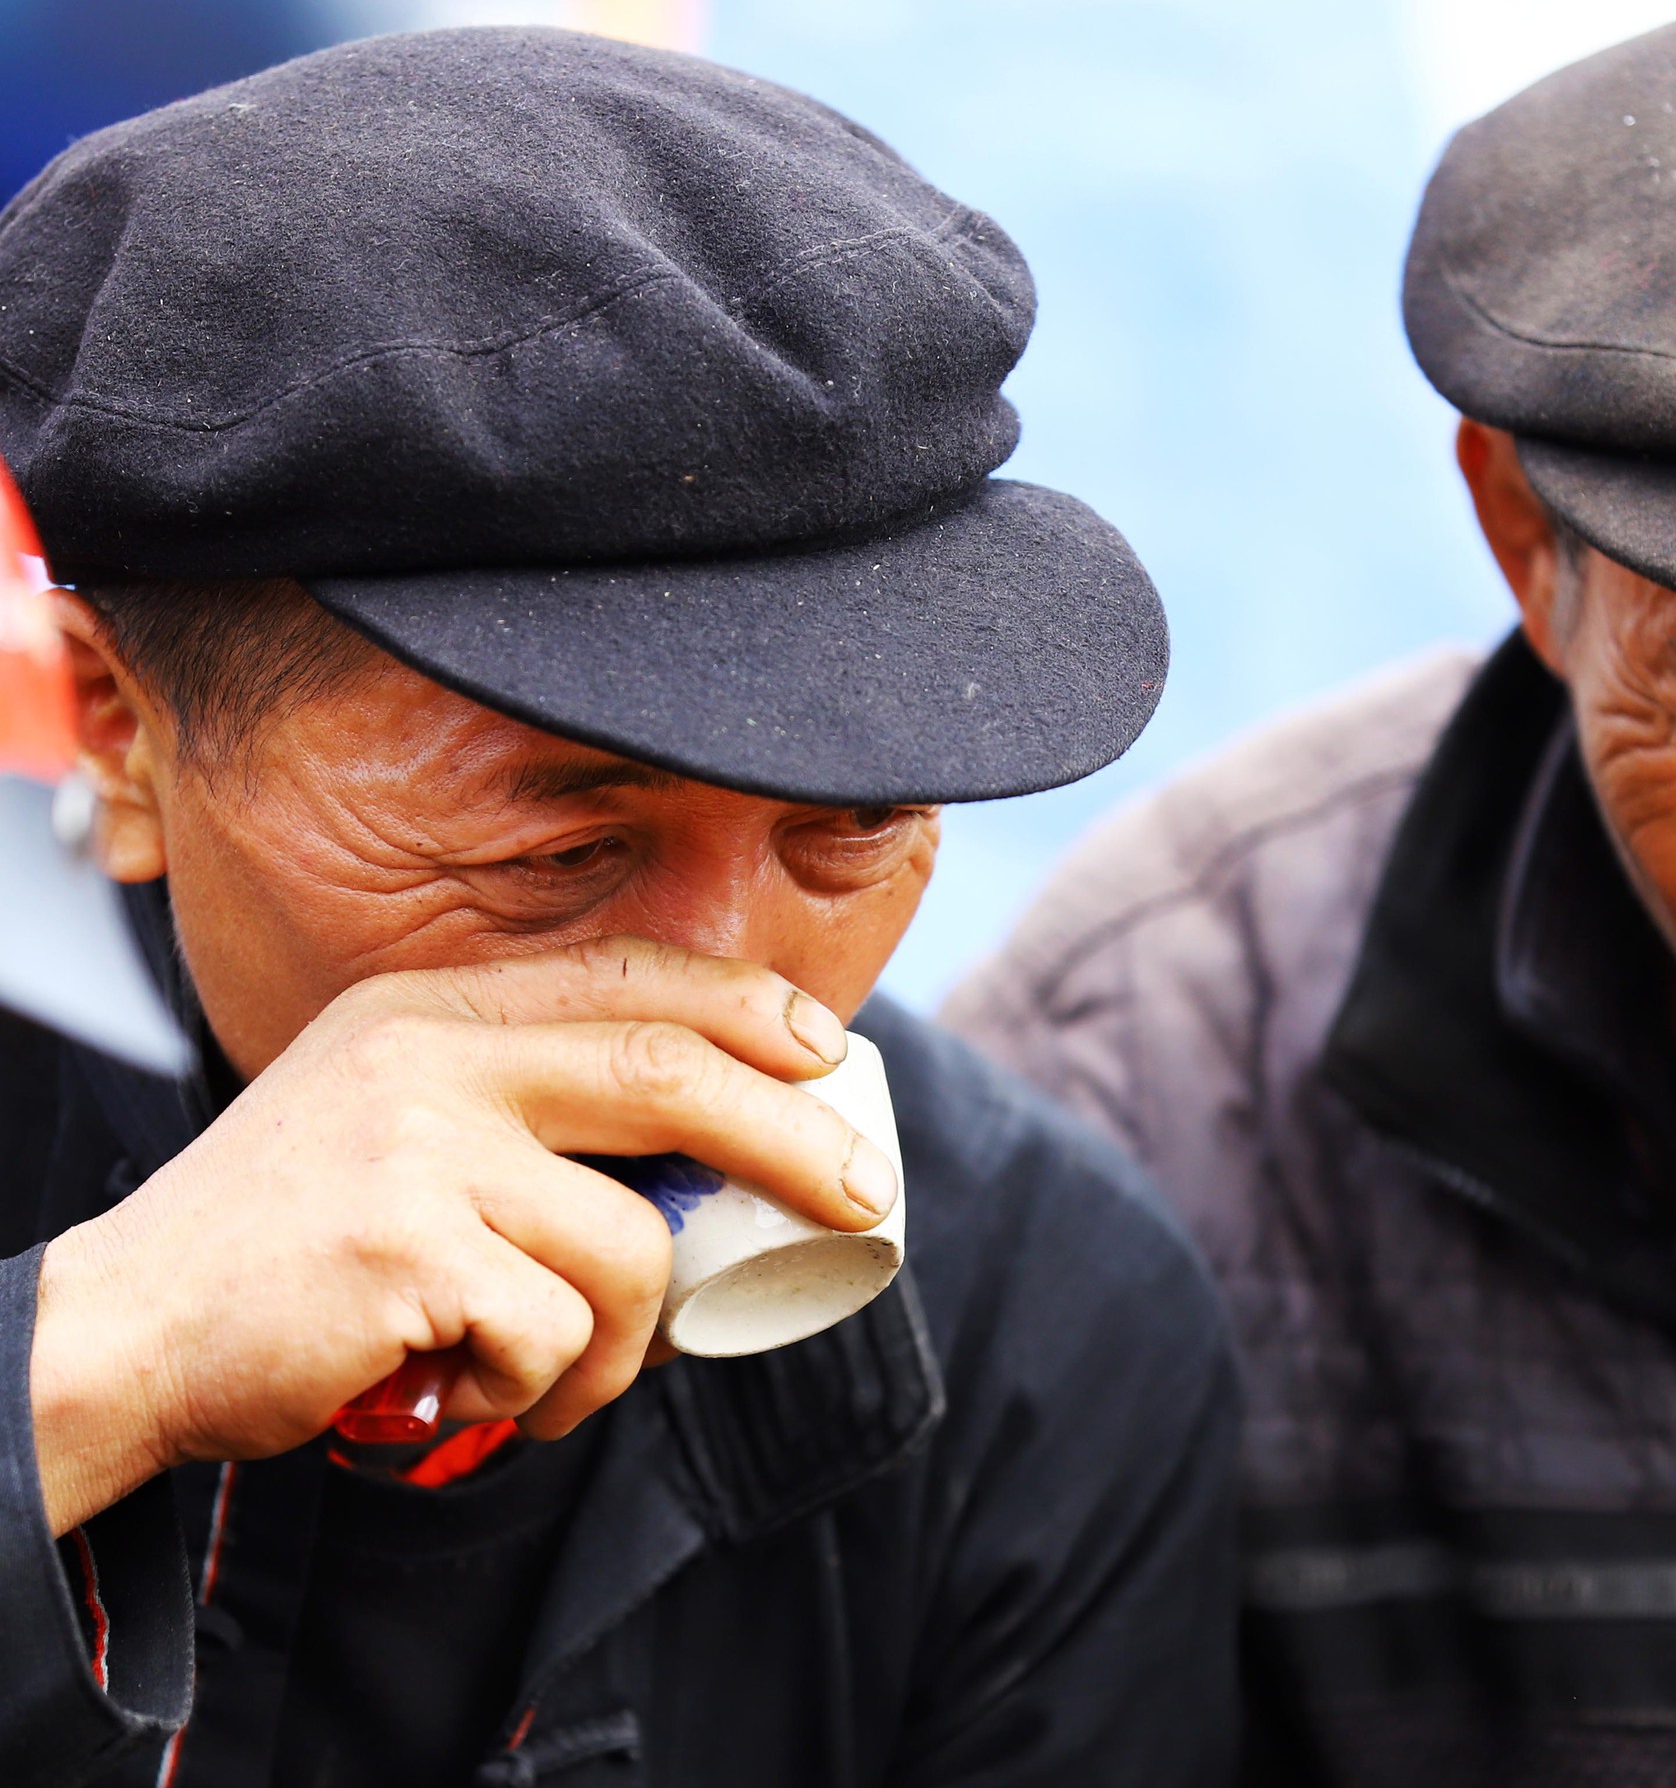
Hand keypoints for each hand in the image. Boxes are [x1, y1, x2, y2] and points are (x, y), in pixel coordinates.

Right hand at [28, 937, 895, 1535]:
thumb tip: (701, 1137)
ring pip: (629, 1247)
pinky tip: (464, 1392)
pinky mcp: (410, 1253)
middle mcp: (428, 1057)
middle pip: (669, 1076)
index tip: (825, 1054)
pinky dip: (537, 1390)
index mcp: (433, 1010)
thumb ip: (509, 1093)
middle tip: (860, 1199)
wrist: (125, 1330)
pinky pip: (557, 1334)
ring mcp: (418, 1150)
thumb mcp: (389, 1113)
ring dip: (623, 1347)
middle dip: (792, 1143)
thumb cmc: (287, 1243)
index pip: (628, 975)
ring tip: (551, 1381)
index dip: (747, 1010)